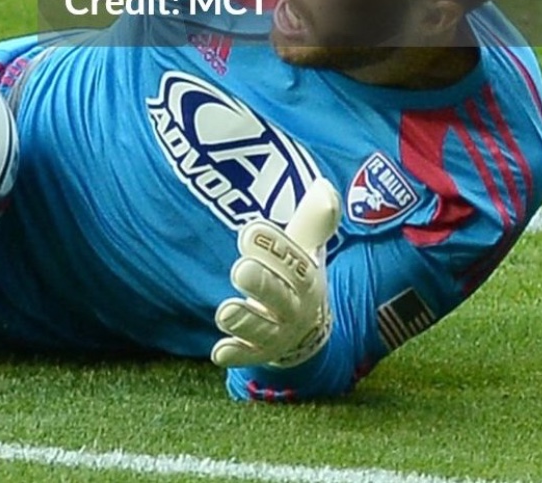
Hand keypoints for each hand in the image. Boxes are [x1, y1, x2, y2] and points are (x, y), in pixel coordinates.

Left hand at [211, 178, 341, 368]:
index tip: (250, 230)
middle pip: (281, 297)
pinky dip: (235, 354)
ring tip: (225, 311)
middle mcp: (294, 308)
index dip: (274, 247)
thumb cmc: (297, 277)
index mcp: (306, 280)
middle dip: (262, 284)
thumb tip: (323, 186)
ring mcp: (276, 332)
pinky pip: (247, 355)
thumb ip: (312, 219)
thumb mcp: (307, 247)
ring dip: (245, 320)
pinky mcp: (257, 351)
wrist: (306, 330)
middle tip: (240, 269)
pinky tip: (219, 352)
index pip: (295, 263)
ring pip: (262, 329)